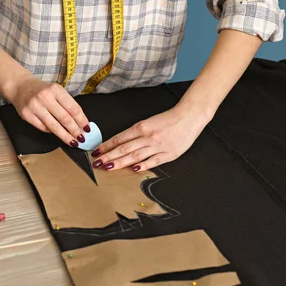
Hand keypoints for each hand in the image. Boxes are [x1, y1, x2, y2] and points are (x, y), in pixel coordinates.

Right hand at [9, 74, 89, 147]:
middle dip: (75, 130)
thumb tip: (80, 122)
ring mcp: (35, 107)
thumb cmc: (42, 90)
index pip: (73, 108)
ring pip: (54, 126)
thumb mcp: (56, 91)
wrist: (20, 86)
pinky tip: (58, 134)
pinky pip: (43, 128)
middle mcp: (45, 97)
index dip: (82, 120)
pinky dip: (52, 132)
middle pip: (65, 118)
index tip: (87, 128)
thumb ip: (67, 104)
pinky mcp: (26, 115)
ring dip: (65, 136)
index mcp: (56, 90)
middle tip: (82, 138)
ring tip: (73, 142)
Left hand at [91, 105, 211, 170]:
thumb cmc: (169, 119)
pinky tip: (134, 169)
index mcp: (141, 127)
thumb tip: (120, 144)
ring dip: (120, 162)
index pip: (119, 138)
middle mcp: (148, 136)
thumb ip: (136, 133)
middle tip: (96, 163)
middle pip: (124, 148)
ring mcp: (158, 146)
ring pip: (135, 155)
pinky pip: (154, 161)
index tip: (96, 152)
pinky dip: (143, 165)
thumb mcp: (150, 122)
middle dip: (108, 156)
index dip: (106, 146)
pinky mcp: (169, 154)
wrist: (189, 116)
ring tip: (108, 167)